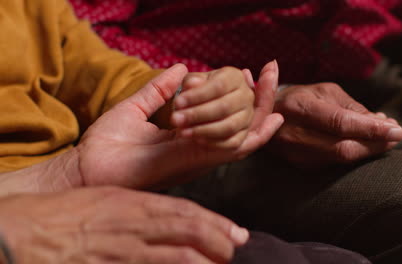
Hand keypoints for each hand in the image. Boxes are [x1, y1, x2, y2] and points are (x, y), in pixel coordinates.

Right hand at [0, 186, 248, 263]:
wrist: (23, 229)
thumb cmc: (66, 213)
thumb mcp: (107, 201)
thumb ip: (139, 210)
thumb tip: (169, 222)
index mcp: (133, 202)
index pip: (185, 211)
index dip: (214, 222)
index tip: (235, 232)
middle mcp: (132, 223)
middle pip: (187, 231)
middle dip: (217, 241)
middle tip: (235, 250)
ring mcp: (121, 249)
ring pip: (174, 255)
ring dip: (203, 261)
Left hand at [77, 62, 282, 188]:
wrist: (88, 168)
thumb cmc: (107, 143)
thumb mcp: (136, 108)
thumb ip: (159, 90)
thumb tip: (181, 68)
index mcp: (186, 134)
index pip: (223, 115)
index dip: (241, 95)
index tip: (250, 72)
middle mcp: (198, 146)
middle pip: (243, 123)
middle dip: (263, 98)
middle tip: (273, 71)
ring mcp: (199, 154)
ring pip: (246, 134)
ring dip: (262, 107)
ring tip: (272, 82)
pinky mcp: (196, 159)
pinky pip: (235, 148)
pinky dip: (256, 134)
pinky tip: (271, 117)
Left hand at [171, 66, 254, 147]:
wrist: (203, 108)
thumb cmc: (195, 93)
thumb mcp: (190, 83)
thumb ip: (190, 82)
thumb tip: (193, 83)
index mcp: (234, 77)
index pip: (219, 85)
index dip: (198, 95)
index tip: (178, 102)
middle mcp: (246, 96)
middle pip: (224, 107)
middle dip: (197, 114)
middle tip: (176, 119)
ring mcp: (247, 117)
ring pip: (228, 126)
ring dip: (203, 130)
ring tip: (183, 131)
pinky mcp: (243, 136)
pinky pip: (232, 143)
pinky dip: (213, 142)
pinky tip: (197, 140)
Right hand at [270, 83, 401, 168]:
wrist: (264, 115)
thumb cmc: (301, 98)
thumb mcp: (325, 92)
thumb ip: (353, 108)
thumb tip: (384, 124)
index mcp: (299, 106)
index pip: (340, 123)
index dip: (370, 129)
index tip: (397, 130)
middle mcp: (292, 132)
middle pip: (341, 148)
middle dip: (373, 145)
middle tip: (394, 137)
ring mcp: (292, 153)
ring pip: (338, 161)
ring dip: (366, 152)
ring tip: (383, 139)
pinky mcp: (297, 165)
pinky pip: (332, 165)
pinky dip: (353, 157)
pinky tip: (364, 146)